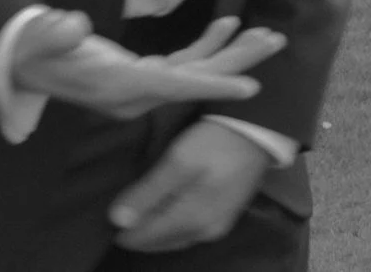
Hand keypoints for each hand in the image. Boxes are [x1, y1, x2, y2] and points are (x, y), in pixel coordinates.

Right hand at [9, 11, 284, 120]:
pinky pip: (185, 63)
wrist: (31, 63)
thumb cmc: (38, 50)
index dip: (212, 87)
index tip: (251, 89)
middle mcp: (139, 92)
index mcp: (121, 87)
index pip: (173, 88)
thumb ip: (58, 35)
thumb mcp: (43, 42)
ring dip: (232, 52)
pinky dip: (209, 45)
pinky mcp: (145, 73)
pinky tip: (230, 26)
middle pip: (198, 79)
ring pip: (197, 71)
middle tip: (277, 41)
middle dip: (238, 62)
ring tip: (267, 35)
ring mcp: (144, 85)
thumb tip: (75, 26)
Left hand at [108, 119, 272, 252]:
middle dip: (137, 227)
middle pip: (157, 240)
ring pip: (173, 236)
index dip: (120, 226)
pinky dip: (172, 220)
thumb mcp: (178, 161)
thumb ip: (147, 193)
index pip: (140, 238)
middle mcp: (204, 232)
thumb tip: (116, 221)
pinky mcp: (226, 215)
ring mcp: (217, 226)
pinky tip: (168, 202)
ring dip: (155, 224)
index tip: (109, 205)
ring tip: (142, 201)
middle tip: (124, 201)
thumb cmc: (216, 142)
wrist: (261, 129)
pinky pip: (188, 228)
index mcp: (190, 221)